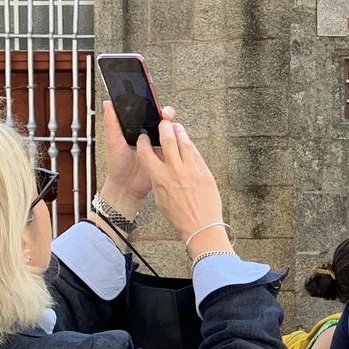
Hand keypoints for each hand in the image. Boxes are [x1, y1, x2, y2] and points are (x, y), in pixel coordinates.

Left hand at [96, 98, 167, 216]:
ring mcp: (160, 145)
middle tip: (165, 114)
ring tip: (170, 125)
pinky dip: (178, 141)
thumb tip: (107, 103)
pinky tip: (177, 138)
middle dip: (166, 113)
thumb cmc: (117, 165)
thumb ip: (112, 123)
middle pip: (162, 118)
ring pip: (171, 130)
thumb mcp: (114, 142)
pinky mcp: (167, 155)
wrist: (127, 187)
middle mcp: (150, 134)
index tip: (153, 99)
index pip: (147, 111)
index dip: (152, 103)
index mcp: (137, 128)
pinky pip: (176, 146)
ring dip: (173, 126)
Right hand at [136, 118, 226, 252]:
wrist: (202, 225)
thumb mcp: (160, 198)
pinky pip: (195, 152)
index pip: (146, 152)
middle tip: (163, 122)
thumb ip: (158, 179)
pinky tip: (187, 141)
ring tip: (176, 126)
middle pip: (167, 140)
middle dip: (164, 127)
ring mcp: (191, 169)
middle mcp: (175, 171)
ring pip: (184, 142)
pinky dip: (190, 144)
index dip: (144, 142)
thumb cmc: (180, 216)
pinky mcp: (204, 170)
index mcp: (159, 178)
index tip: (144, 137)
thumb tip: (158, 168)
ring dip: (179, 131)